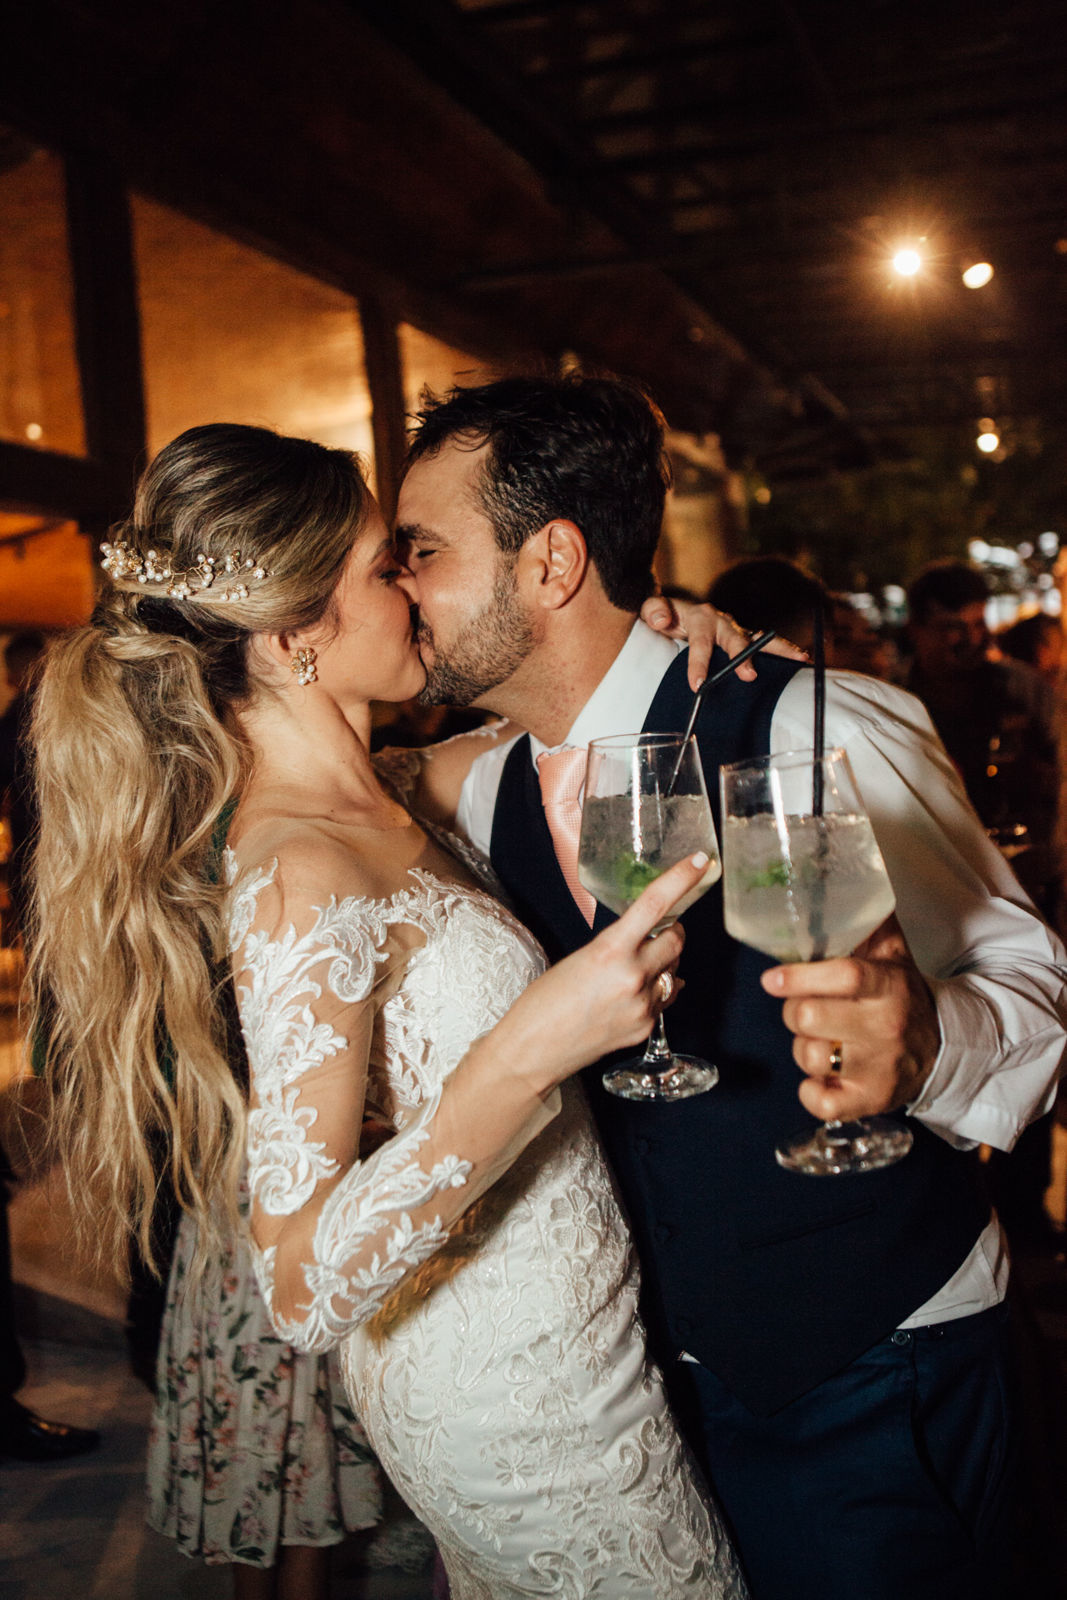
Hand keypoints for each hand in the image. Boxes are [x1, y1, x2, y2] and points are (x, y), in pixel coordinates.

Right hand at [505, 853, 705, 1089]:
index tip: (700, 861)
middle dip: (672, 930)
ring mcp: (643, 1006)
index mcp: (609, 952)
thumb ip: (617, 948)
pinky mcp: (646, 1028)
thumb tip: (649, 943)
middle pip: (676, 940)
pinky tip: (633, 992)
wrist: (532, 1050)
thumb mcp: (579, 960)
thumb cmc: (543, 1002)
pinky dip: (657, 989)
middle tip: (659, 929)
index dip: (681, 878)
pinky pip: (665, 998)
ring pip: (674, 970)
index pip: (654, 904)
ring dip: (663, 961)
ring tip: (632, 969)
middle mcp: (633, 978)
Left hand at [640, 595, 807, 689]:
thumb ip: (654, 611)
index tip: (697, 684)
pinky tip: (800, 661)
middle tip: (749, 675)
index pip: (700, 643)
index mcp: (700, 617)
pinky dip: (783, 653)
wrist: (674, 611)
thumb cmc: (663, 614)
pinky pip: (765, 646)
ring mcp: (736, 631)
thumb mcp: (651, 609)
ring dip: (779, 650)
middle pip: (736, 639)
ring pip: (760, 639)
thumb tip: (661, 619)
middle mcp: (722, 622)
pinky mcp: (744, 641)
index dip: (699, 663)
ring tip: (799, 658)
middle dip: (743, 657)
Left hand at [759, 915, 939, 1119]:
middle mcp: (886, 1028)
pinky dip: (811, 1089)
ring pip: (808, 1056)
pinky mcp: (870, 1102)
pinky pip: (817, 1101)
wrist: (941, 1049)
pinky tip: (826, 1075)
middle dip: (796, 1010)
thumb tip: (834, 876)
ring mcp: (878, 1069)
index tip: (771, 978)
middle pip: (809, 1018)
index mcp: (890, 986)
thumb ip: (867, 920)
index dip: (800, 977)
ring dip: (804, 1047)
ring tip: (824, 1039)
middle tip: (806, 1007)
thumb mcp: (893, 955)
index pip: (846, 976)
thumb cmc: (902, 995)